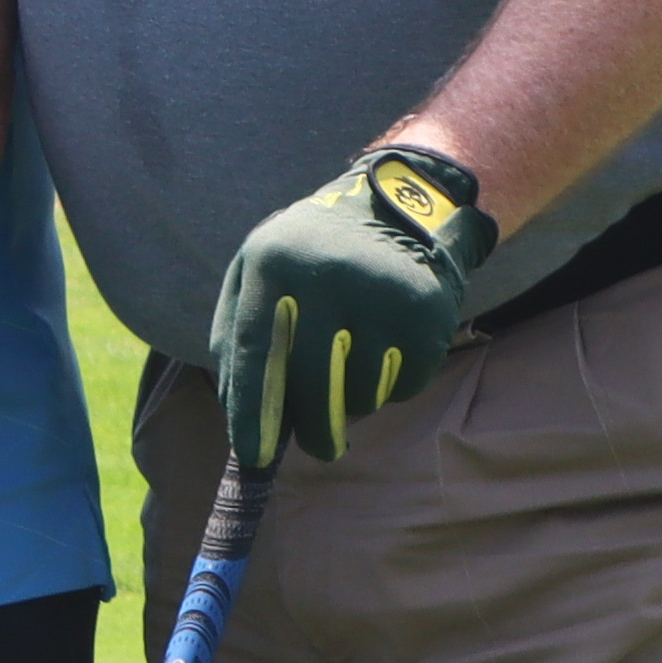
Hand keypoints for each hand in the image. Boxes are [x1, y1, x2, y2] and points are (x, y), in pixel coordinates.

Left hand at [208, 142, 493, 471]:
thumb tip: (237, 414)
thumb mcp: (260, 269)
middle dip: (312, 430)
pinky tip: (387, 349)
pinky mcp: (424, 311)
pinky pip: (403, 385)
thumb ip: (236, 335)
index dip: (251, 412)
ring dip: (356, 401)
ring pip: (361, 393)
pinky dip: (391, 386)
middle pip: (312, 384)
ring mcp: (381, 291)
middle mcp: (327, 273)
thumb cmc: (311, 254)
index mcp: (274, 260)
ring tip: (355, 364)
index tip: (252, 457)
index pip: (253, 351)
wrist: (401, 204)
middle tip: (317, 448)